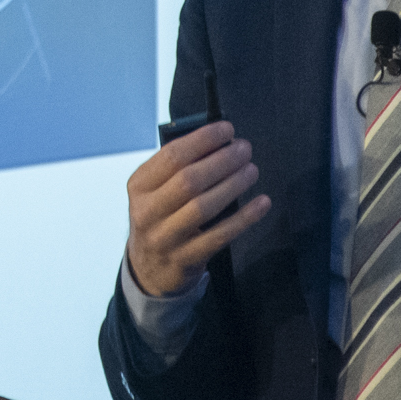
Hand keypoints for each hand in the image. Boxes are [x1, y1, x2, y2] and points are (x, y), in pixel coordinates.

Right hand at [125, 121, 266, 297]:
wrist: (149, 269)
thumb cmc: (159, 218)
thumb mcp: (155, 191)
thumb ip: (178, 168)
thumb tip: (219, 143)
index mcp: (139, 186)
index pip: (171, 156)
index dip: (202, 140)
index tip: (227, 129)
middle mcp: (147, 211)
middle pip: (188, 180)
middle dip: (221, 160)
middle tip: (245, 149)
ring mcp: (165, 238)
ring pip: (203, 207)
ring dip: (233, 184)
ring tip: (252, 170)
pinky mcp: (186, 259)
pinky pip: (219, 236)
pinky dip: (243, 218)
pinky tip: (261, 203)